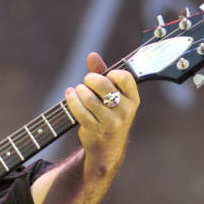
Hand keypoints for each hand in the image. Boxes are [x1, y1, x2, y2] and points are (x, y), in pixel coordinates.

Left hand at [64, 52, 139, 176]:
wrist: (107, 148)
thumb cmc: (109, 115)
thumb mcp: (112, 95)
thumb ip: (102, 73)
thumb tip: (92, 55)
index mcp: (133, 99)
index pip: (124, 77)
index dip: (111, 73)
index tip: (105, 77)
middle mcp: (125, 111)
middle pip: (103, 84)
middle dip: (90, 79)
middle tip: (87, 82)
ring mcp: (110, 122)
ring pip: (89, 97)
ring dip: (79, 90)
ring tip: (78, 91)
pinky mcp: (95, 129)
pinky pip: (79, 110)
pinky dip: (71, 99)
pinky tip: (70, 95)